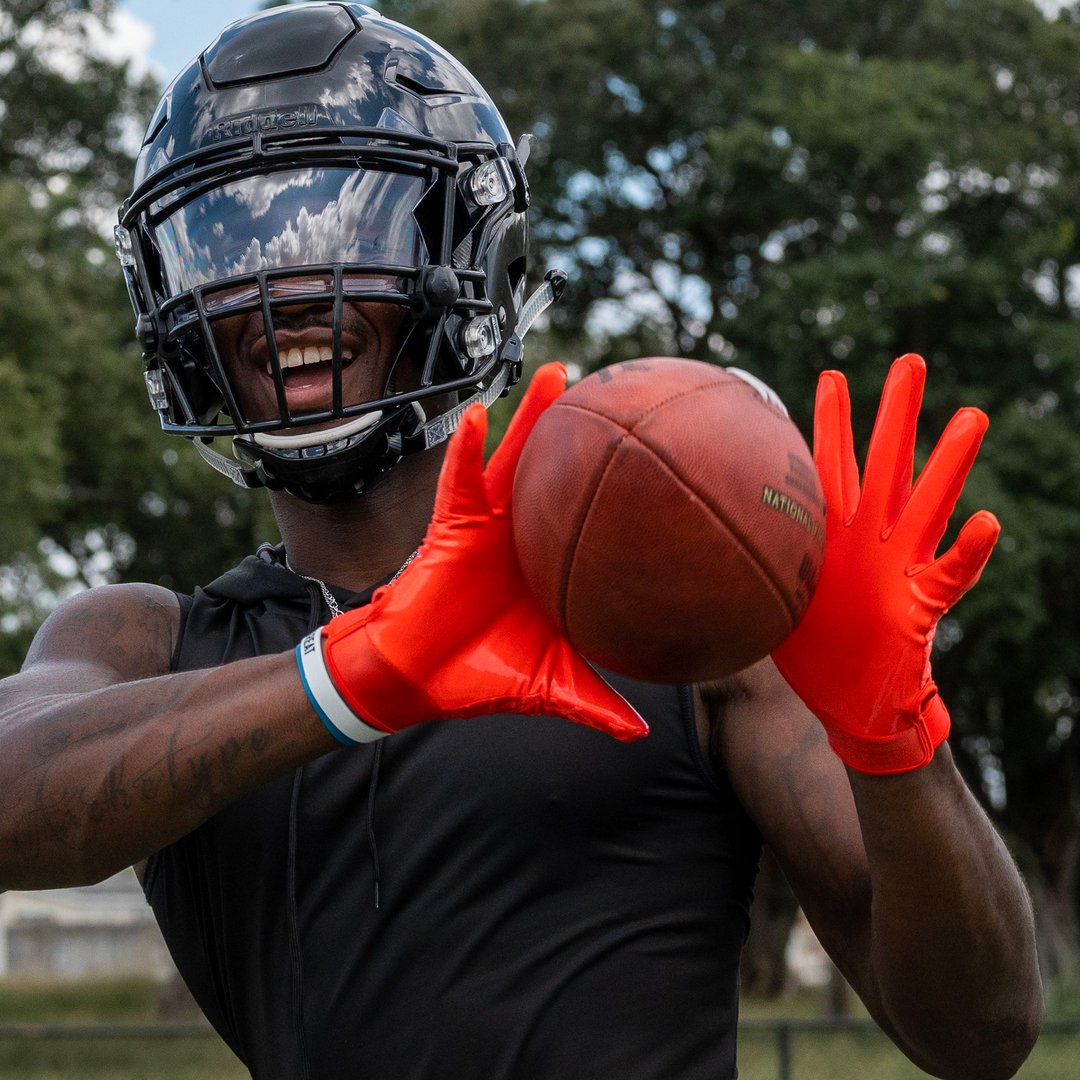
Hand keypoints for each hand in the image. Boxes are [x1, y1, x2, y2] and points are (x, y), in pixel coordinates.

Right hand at [296, 363, 648, 744]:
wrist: (419, 681)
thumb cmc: (480, 674)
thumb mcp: (550, 686)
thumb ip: (594, 704)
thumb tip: (642, 735)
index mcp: (548, 563)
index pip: (585, 513)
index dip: (614, 484)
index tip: (658, 453)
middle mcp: (522, 536)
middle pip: (556, 472)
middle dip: (582, 431)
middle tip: (619, 391)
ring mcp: (487, 526)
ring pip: (513, 460)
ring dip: (531, 415)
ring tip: (558, 375)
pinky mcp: (450, 527)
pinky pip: (459, 481)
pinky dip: (466, 451)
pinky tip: (479, 416)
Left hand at [772, 354, 998, 773]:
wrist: (851, 706)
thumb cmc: (811, 653)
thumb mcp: (770, 601)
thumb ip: (748, 569)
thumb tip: (686, 548)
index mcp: (834, 535)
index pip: (830, 466)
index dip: (829, 423)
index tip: (831, 375)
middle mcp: (871, 540)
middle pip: (886, 464)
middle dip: (896, 414)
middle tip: (910, 360)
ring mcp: (901, 568)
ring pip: (927, 504)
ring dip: (949, 463)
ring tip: (971, 417)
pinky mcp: (921, 605)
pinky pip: (951, 575)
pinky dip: (969, 551)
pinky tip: (989, 522)